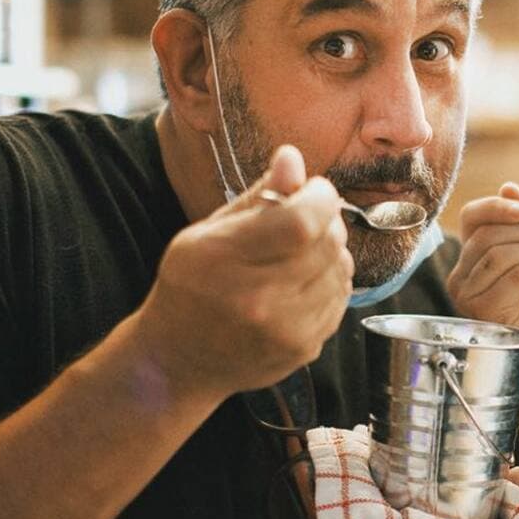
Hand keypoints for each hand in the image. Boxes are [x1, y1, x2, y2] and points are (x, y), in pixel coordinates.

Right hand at [133, 144, 353, 404]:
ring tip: (305, 249)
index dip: (321, 197)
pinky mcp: (304, 350)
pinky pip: (341, 299)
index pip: (301, 221)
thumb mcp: (207, 233)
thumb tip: (292, 157)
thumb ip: (257, 196)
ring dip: (332, 250)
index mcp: (225, 260)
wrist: (177, 360)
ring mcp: (285, 330)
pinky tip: (307, 278)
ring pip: (341, 270)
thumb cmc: (190, 286)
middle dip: (328, 219)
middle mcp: (258, 299)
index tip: (315, 189)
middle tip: (310, 215)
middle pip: (328, 243)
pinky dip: (332, 280)